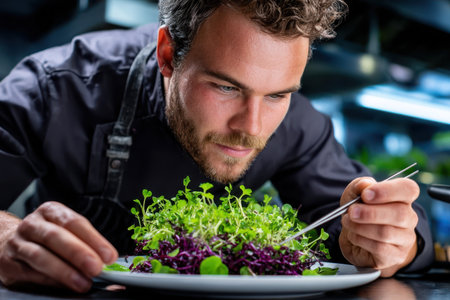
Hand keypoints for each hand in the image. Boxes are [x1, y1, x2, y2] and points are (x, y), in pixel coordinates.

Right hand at [0, 202, 117, 292]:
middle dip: (79, 253)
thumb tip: (110, 262)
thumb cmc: (45, 238)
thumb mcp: (65, 232)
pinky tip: (64, 285)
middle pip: (56, 237)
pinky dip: (49, 280)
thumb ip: (87, 244)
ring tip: (83, 283)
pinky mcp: (9, 264)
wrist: (7, 242)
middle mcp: (33, 224)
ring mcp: (18, 243)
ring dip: (65, 271)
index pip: (74, 222)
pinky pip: (30, 273)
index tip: (109, 255)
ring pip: (40, 256)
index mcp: (51, 211)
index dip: (94, 239)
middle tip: (97, 268)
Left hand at [339, 177, 419, 276]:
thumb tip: (365, 184)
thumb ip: (358, 186)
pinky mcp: (395, 255)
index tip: (366, 194)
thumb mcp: (354, 195)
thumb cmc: (360, 213)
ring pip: (386, 232)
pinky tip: (353, 235)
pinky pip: (379, 248)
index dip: (388, 190)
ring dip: (360, 227)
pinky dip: (360, 240)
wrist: (356, 238)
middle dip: (370, 213)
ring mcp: (405, 238)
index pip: (409, 189)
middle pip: (399, 214)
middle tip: (351, 211)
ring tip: (347, 222)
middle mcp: (408, 218)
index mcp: (402, 198)